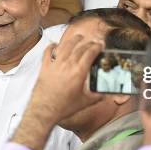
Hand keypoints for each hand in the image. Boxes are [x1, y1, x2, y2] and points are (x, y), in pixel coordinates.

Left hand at [12, 35, 103, 149]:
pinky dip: (52, 46)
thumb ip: (97, 96)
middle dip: (88, 42)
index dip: (97, 47)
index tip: (100, 45)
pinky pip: (48, 52)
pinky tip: (55, 45)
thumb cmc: (63, 108)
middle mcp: (67, 65)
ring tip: (78, 38)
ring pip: (65, 46)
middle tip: (92, 42)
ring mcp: (55, 64)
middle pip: (79, 47)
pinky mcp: (45, 67)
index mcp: (79, 72)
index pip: (90, 53)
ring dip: (73, 40)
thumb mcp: (85, 102)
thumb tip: (106, 94)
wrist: (45, 111)